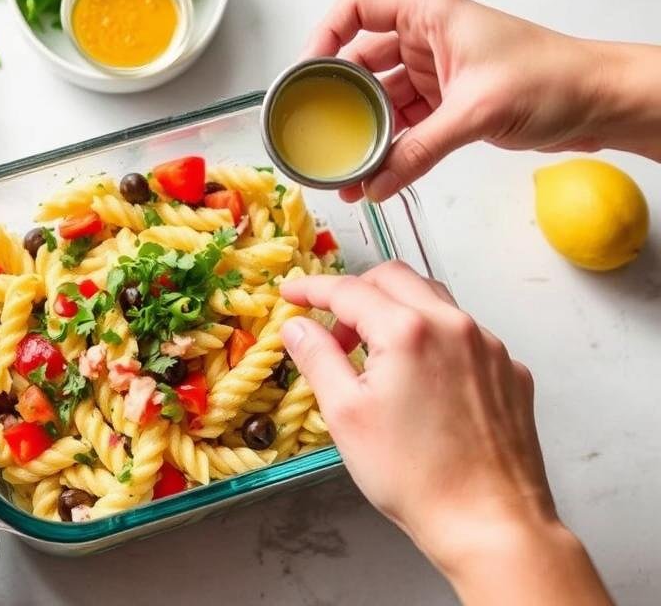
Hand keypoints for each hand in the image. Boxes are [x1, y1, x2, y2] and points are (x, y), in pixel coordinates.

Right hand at [279, 262, 611, 604]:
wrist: (489, 523)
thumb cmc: (414, 477)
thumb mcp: (345, 415)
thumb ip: (317, 358)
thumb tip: (297, 327)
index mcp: (408, 330)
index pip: (349, 290)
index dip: (312, 289)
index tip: (292, 295)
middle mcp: (454, 325)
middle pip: (395, 278)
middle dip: (356, 292)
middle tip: (333, 331)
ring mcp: (489, 347)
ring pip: (433, 300)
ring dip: (396, 311)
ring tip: (375, 356)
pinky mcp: (510, 371)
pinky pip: (464, 334)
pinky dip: (433, 338)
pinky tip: (420, 380)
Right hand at [304, 0, 660, 200]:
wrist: (601, 102)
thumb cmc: (555, 77)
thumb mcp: (477, 111)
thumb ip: (420, 149)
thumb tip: (378, 183)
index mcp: (429, 16)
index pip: (354, 11)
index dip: (321, 38)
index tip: (304, 76)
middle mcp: (427, 41)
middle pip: (361, 64)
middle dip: (337, 102)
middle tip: (316, 134)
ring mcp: (436, 74)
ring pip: (381, 102)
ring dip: (363, 135)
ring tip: (343, 170)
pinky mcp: (448, 105)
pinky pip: (405, 127)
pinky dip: (391, 150)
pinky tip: (376, 175)